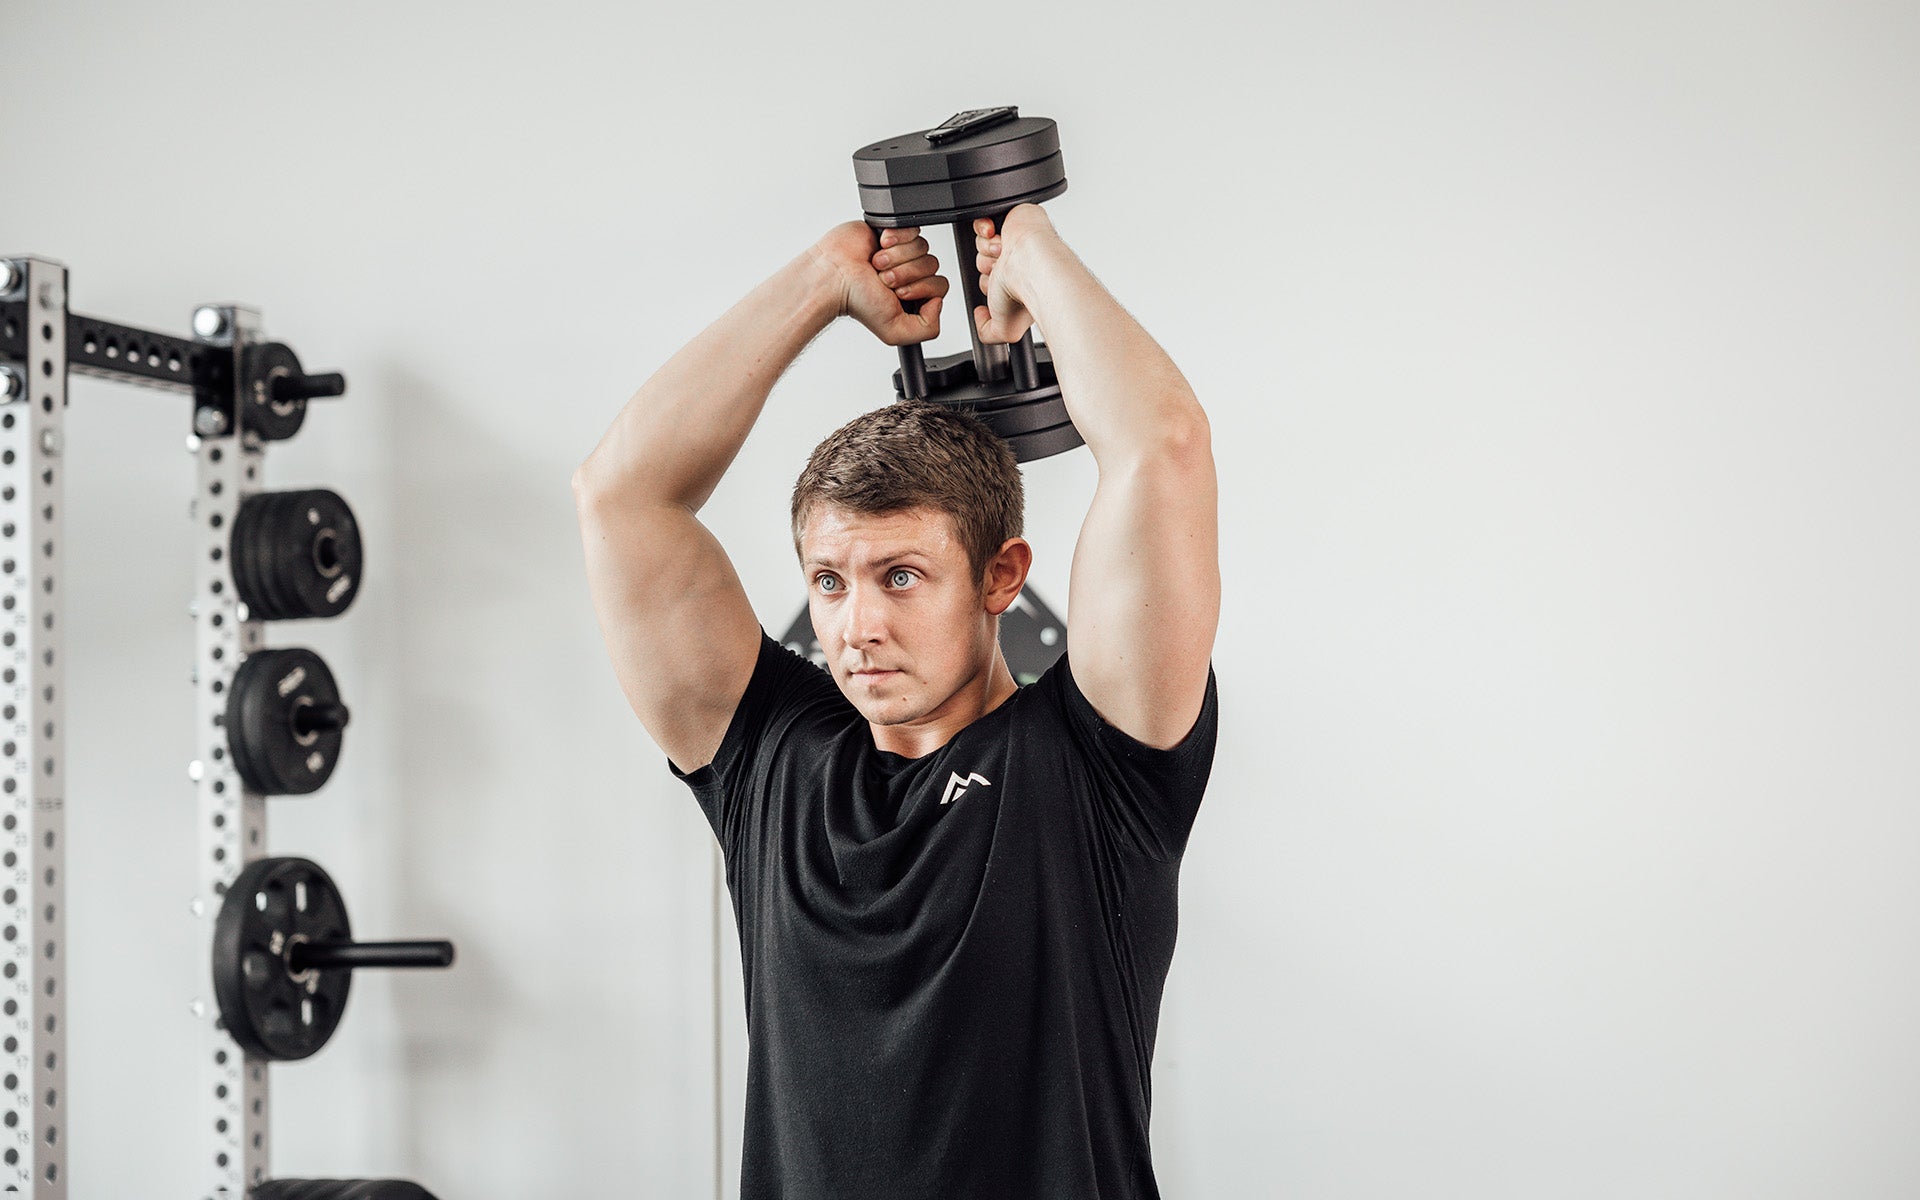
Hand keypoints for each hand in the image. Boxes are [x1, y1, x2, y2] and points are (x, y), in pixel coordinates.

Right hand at [813, 221, 948, 345]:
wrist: (834, 275)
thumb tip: (939, 302)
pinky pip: (912, 229)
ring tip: (876, 264)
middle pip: (932, 265)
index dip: (921, 288)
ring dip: (896, 257)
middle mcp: (910, 273)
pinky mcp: (894, 232)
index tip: (898, 294)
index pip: (940, 286)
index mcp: (915, 295)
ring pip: (922, 246)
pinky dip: (895, 238)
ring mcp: (903, 252)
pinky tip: (879, 246)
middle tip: (883, 279)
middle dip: (905, 273)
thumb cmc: (857, 301)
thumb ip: (928, 328)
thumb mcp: (894, 331)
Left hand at [971, 203, 1056, 344]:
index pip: (990, 280)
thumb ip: (988, 332)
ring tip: (1003, 253)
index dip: (988, 283)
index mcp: (1019, 281)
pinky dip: (984, 228)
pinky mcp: (1011, 217)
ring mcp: (1016, 239)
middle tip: (1001, 269)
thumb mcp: (1005, 329)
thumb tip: (980, 317)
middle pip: (983, 260)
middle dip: (987, 266)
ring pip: (981, 243)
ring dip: (987, 249)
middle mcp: (1019, 261)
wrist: (1032, 264)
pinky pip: (982, 219)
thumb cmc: (1025, 290)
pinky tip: (996, 236)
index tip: (999, 286)